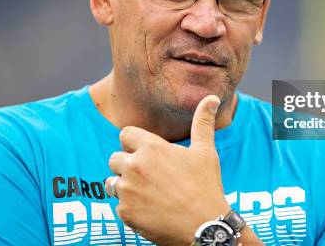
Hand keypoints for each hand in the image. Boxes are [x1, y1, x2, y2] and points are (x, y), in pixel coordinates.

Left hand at [106, 95, 230, 244]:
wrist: (205, 226)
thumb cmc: (205, 187)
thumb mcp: (205, 152)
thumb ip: (202, 123)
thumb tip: (212, 98)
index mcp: (151, 148)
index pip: (125, 135)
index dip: (134, 144)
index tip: (147, 154)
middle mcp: (135, 166)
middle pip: (114, 159)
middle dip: (127, 166)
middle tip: (149, 177)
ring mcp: (128, 190)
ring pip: (112, 183)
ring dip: (125, 187)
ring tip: (148, 194)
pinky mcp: (125, 213)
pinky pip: (118, 206)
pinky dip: (130, 209)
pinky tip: (150, 210)